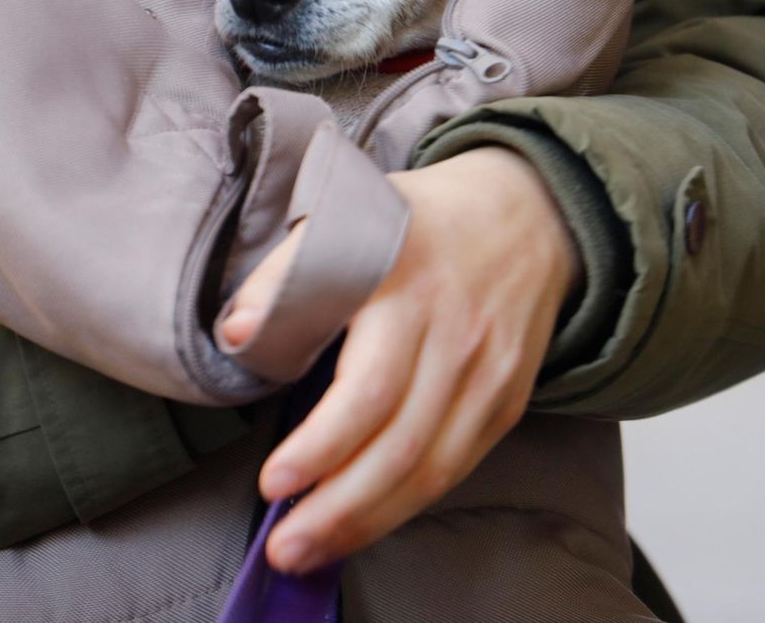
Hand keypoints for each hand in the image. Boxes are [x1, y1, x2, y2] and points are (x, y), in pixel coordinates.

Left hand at [217, 145, 580, 573]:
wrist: (526, 215)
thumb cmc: (417, 224)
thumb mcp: (347, 218)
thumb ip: (287, 273)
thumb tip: (238, 336)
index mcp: (406, 283)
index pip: (369, 386)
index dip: (321, 444)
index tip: (273, 480)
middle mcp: (455, 333)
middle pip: (399, 443)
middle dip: (337, 506)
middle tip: (284, 544)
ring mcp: (489, 372)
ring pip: (431, 468)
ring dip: (368, 519)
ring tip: (313, 549)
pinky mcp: (508, 399)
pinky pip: (456, 466)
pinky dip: (408, 503)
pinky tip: (366, 522)